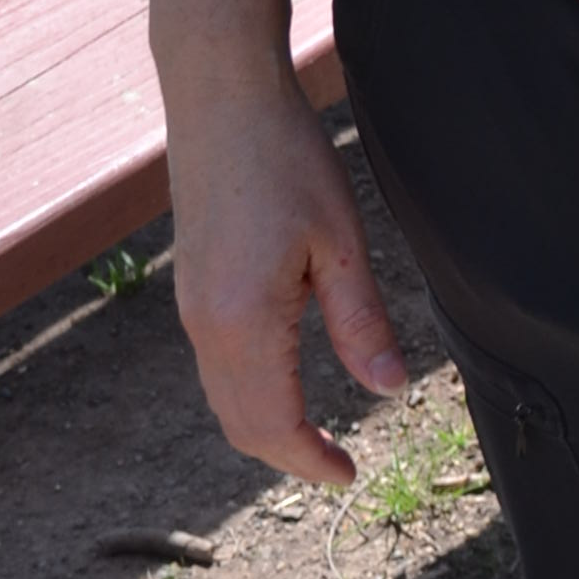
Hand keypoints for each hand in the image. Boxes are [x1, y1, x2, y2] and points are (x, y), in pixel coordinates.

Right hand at [164, 72, 409, 487]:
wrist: (221, 101)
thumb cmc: (286, 159)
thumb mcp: (340, 241)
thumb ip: (361, 322)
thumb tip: (388, 392)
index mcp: (242, 323)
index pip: (273, 425)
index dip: (310, 461)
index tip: (350, 477)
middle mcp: (205, 327)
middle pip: (240, 425)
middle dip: (287, 455)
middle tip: (337, 464)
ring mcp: (190, 308)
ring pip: (222, 399)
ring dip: (265, 427)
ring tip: (314, 433)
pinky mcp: (191, 287)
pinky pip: (215, 366)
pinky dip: (247, 393)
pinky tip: (282, 378)